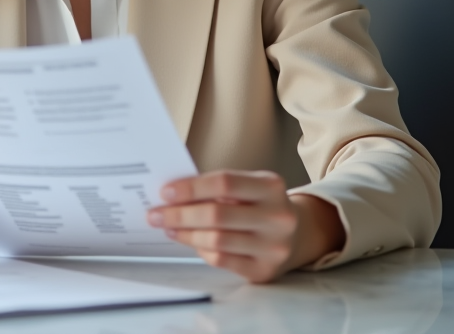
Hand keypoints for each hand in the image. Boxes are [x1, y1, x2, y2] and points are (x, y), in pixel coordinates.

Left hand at [146, 169, 343, 283]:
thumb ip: (218, 188)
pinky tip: (190, 241)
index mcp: (271, 186)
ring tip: (168, 227)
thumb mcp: (249, 187)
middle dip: (179, 214)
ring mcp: (274, 246)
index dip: (191, 187)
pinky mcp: (264, 270)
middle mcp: (277, 216)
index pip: (223, 182)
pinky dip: (201, 250)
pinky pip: (222, 260)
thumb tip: (172, 194)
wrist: (298, 234)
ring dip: (185, 234)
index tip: (165, 192)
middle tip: (155, 214)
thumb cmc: (261, 205)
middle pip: (217, 214)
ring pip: (216, 241)